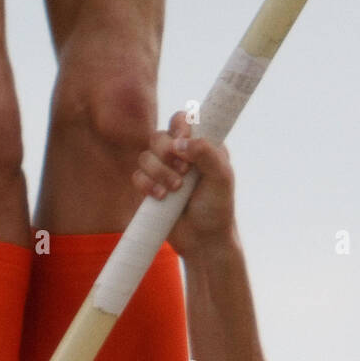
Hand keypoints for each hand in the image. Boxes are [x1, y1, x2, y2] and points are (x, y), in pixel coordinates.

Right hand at [132, 111, 235, 257]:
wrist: (204, 240)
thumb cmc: (217, 209)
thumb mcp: (221, 178)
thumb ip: (206, 153)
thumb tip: (180, 143)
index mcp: (199, 145)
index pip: (182, 120)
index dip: (179, 126)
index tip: (183, 143)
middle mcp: (179, 155)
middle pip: (159, 136)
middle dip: (166, 153)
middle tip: (183, 172)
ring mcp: (163, 171)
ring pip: (145, 156)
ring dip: (158, 171)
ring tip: (175, 189)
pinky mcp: (150, 188)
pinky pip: (137, 176)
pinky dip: (146, 184)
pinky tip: (161, 196)